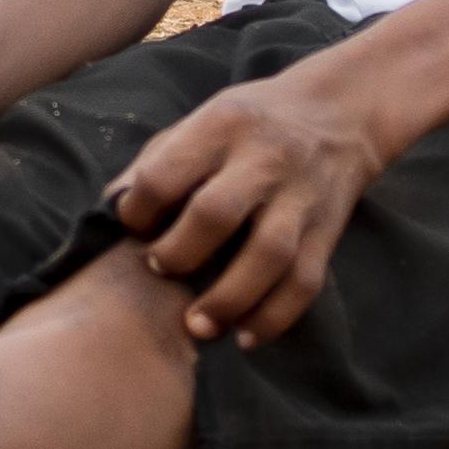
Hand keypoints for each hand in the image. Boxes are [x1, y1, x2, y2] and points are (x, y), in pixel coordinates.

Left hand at [105, 64, 394, 344]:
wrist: (339, 111)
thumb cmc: (249, 123)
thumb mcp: (200, 121)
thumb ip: (157, 163)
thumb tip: (108, 211)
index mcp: (221, 126)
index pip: (165, 175)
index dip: (138, 212)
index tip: (133, 228)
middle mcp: (264, 159)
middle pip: (216, 214)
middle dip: (179, 253)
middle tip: (160, 270)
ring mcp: (300, 197)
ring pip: (268, 255)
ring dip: (228, 299)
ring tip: (198, 325)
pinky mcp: (327, 231)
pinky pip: (304, 281)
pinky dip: (275, 317)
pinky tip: (246, 337)